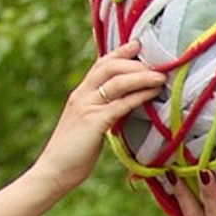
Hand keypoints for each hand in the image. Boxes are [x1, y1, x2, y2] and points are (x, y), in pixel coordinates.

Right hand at [34, 52, 164, 195]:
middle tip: (157, 63)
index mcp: (80, 95)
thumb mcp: (90, 128)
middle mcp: (81, 95)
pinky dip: (137, 97)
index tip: (138, 44)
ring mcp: (86, 107)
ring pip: (115, 82)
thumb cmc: (74, 155)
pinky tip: (151, 94)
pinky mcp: (93, 122)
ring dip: (140, 77)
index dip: (119, 52)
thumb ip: (103, 115)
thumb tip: (122, 111)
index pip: (100, 65)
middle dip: (134, 62)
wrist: (54, 171)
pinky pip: (119, 105)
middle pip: (109, 67)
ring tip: (161, 76)